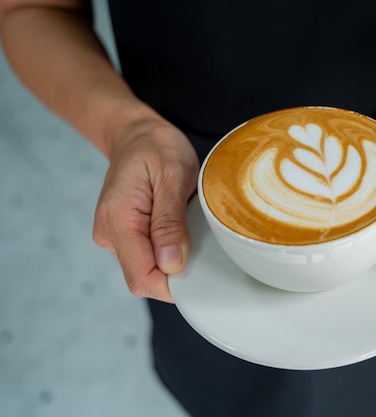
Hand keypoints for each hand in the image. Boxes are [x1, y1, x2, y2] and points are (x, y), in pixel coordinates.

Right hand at [93, 118, 198, 301]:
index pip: (142, 277)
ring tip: (185, 226)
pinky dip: (166, 251)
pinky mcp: (122, 235)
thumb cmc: (156, 148)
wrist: (137, 134)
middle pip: (144, 279)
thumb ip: (170, 222)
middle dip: (175, 273)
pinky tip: (177, 228)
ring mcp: (113, 236)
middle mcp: (109, 234)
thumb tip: (171, 265)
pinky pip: (146, 257)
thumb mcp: (173, 176)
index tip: (200, 268)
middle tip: (197, 241)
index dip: (173, 283)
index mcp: (118, 219)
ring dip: (171, 260)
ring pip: (146, 270)